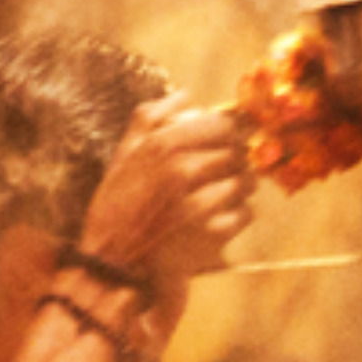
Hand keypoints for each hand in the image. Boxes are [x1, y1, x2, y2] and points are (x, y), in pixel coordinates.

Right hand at [75, 98, 251, 283]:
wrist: (115, 267)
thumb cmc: (118, 210)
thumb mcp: (123, 158)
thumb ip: (149, 120)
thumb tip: (183, 94)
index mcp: (161, 146)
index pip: (222, 125)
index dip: (231, 133)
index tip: (228, 142)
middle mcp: (181, 171)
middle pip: (237, 153)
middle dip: (236, 162)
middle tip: (226, 172)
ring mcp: (198, 203)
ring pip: (246, 182)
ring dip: (240, 188)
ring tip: (223, 196)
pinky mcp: (212, 234)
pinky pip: (246, 213)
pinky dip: (238, 216)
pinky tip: (220, 219)